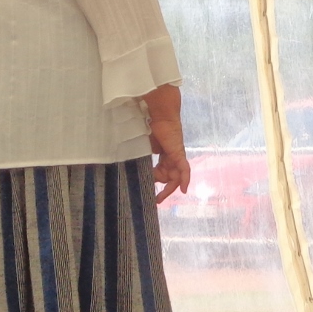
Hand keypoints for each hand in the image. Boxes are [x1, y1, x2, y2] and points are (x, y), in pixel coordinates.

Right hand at [141, 84, 190, 203]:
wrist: (159, 112)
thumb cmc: (149, 122)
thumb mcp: (143, 142)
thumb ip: (140, 151)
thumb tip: (128, 158)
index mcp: (165, 151)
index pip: (163, 169)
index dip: (157, 178)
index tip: (150, 186)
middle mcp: (172, 155)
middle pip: (170, 175)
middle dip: (164, 188)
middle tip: (156, 199)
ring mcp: (177, 154)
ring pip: (176, 175)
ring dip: (169, 187)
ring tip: (160, 197)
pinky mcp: (178, 153)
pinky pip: (184, 170)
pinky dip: (185, 180)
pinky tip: (183, 190)